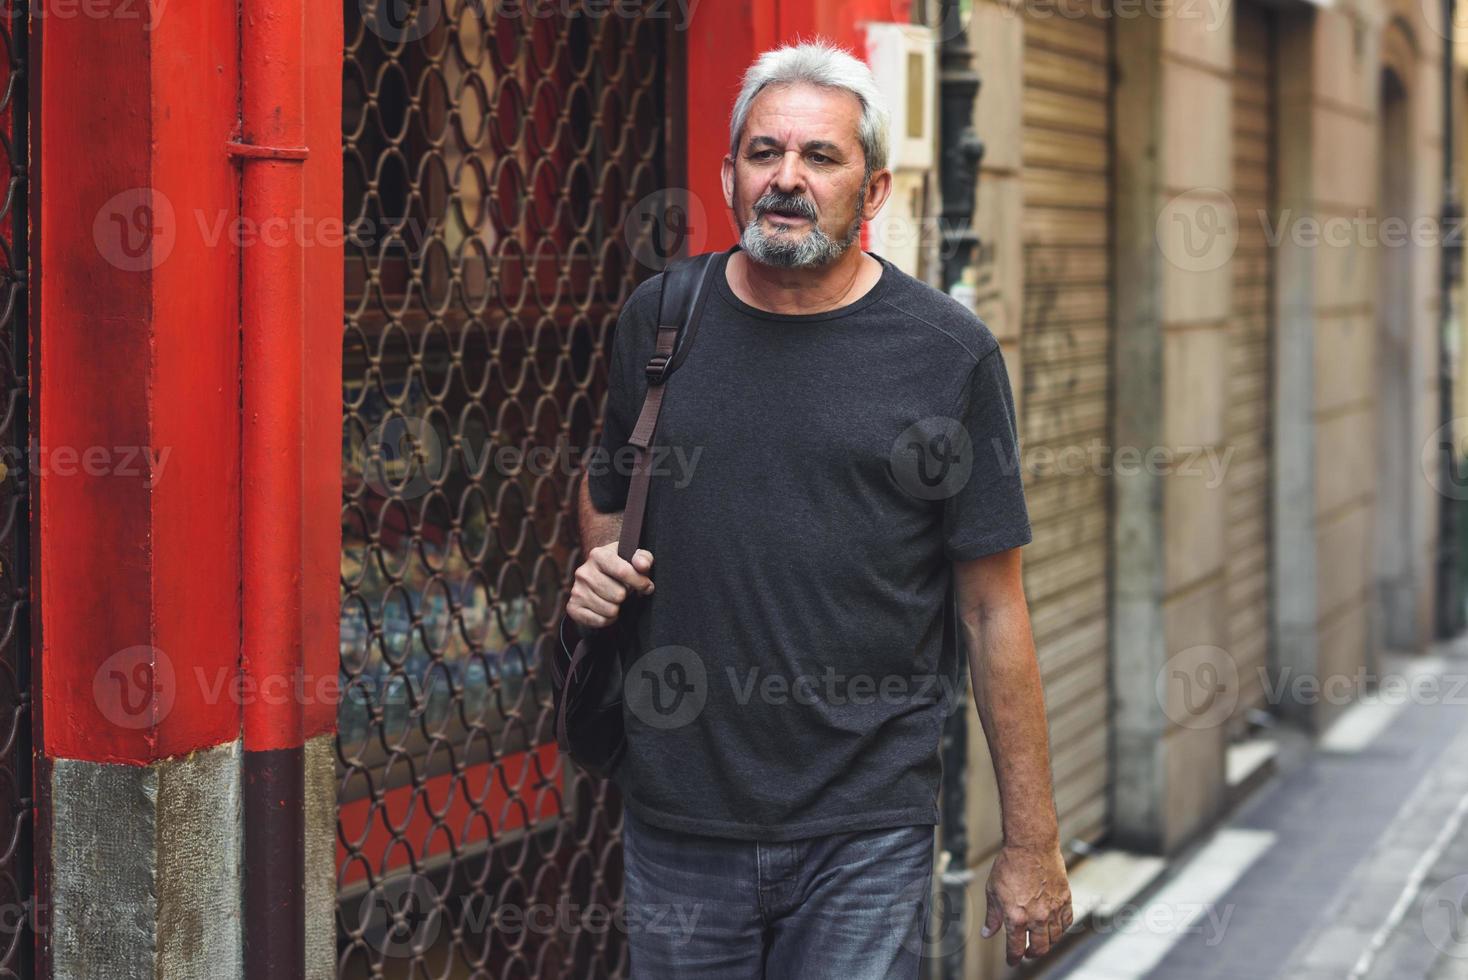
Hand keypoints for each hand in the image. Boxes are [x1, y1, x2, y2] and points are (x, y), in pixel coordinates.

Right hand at [567, 544, 654, 629]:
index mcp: (598, 555)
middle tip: (624, 591)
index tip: (648, 586)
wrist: (598, 580)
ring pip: (610, 610)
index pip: (623, 571)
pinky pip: (600, 621)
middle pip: (618, 595)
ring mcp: (576, 590)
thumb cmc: (621, 568)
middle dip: (626, 595)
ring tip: (615, 599)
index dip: (640, 582)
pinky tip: (607, 609)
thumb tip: (642, 566)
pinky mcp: (573, 607)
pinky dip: (608, 619)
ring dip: (618, 608)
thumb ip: (643, 558)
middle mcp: (583, 571)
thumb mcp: (634, 558)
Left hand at [981, 840, 1072, 964]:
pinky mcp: (1065, 900)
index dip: (1014, 958)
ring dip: (1047, 944)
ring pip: (1054, 938)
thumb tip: (987, 933)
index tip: (1012, 961)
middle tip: (1027, 954)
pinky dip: (1061, 929)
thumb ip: (992, 916)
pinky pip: (1066, 923)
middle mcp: (1037, 917)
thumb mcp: (993, 891)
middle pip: (1039, 948)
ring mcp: (1053, 909)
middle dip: (1032, 954)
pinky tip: (1055, 928)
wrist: (1031, 846)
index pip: (1016, 948)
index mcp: (1016, 917)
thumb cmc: (1009, 865)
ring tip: (1040, 941)